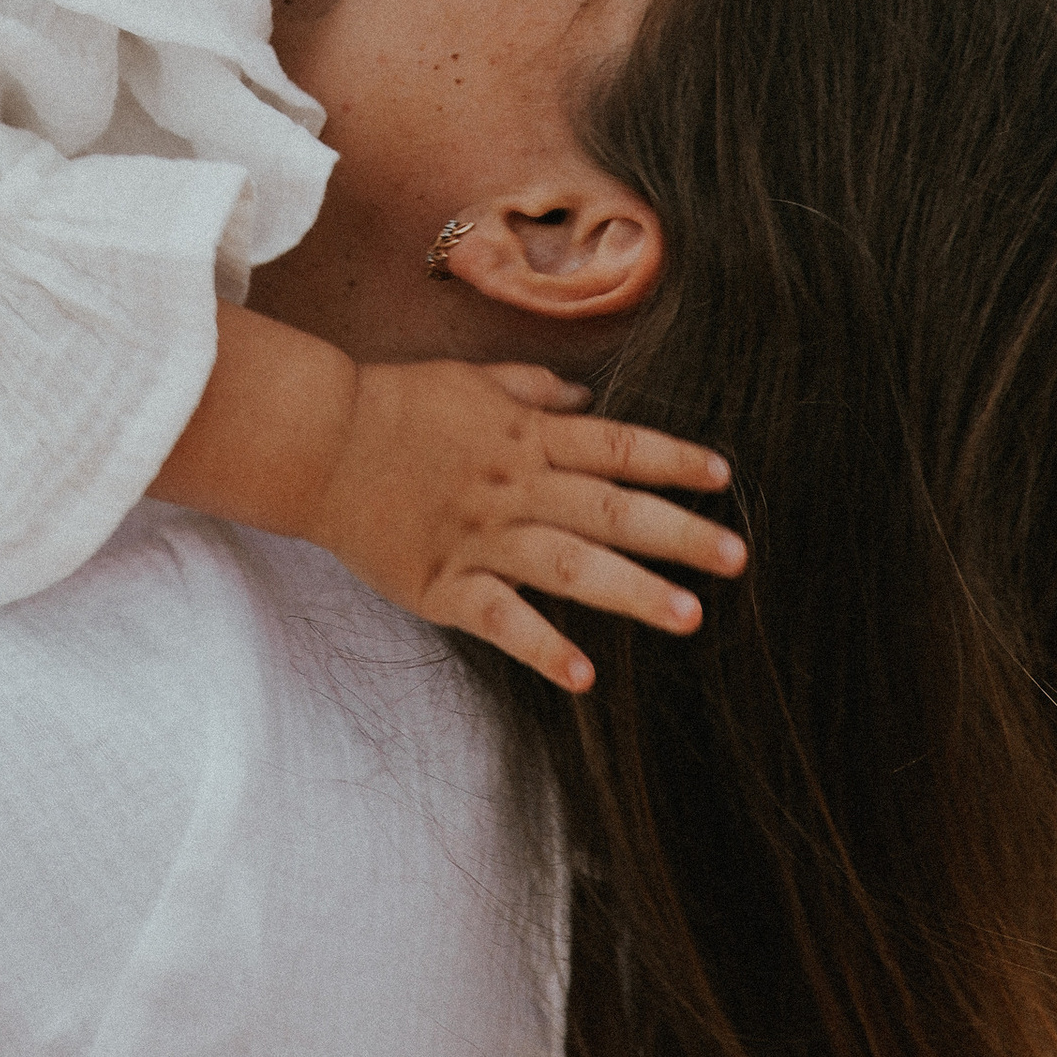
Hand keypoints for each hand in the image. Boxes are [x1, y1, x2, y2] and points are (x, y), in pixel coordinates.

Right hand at [299, 359, 744, 693]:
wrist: (320, 440)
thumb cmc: (397, 404)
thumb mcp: (472, 379)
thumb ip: (533, 389)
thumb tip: (586, 398)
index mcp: (526, 434)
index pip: (615, 446)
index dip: (671, 459)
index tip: (724, 477)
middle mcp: (515, 485)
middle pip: (610, 509)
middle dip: (678, 534)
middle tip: (736, 557)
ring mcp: (482, 537)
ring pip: (570, 565)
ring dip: (632, 591)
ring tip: (689, 617)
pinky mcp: (444, 584)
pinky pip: (502, 619)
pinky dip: (543, 647)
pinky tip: (584, 677)